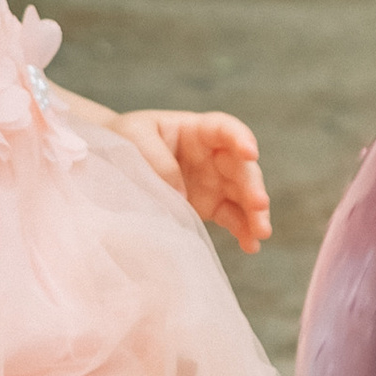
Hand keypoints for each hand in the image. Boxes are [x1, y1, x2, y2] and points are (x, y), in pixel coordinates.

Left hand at [114, 108, 271, 251]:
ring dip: (255, 213)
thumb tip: (181, 195)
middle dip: (253, 185)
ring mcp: (215, 181)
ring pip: (244, 195)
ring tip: (261, 233)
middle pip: (241, 167)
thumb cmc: (125, 140)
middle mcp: (213, 155)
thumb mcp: (133, 138)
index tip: (250, 152)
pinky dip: (243, 231)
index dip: (240, 138)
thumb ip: (158, 161)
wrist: (114, 163)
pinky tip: (250, 245)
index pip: (224, 129)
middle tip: (259, 205)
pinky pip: (233, 217)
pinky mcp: (210, 205)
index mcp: (195, 130)